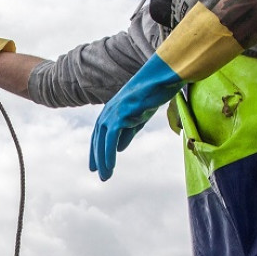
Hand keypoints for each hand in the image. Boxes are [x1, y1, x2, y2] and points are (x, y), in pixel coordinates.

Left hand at [89, 54, 182, 180]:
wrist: (161, 79)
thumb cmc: (152, 95)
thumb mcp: (138, 117)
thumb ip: (127, 132)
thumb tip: (118, 148)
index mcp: (111, 110)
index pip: (99, 133)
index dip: (97, 149)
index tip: (95, 164)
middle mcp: (108, 111)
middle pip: (98, 138)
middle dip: (96, 156)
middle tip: (97, 173)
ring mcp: (112, 112)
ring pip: (102, 141)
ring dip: (102, 160)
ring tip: (105, 176)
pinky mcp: (119, 115)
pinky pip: (111, 139)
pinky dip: (108, 154)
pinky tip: (110, 166)